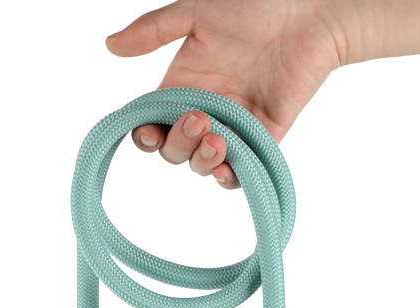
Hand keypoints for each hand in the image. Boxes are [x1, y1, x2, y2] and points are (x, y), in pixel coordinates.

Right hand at [105, 0, 349, 188]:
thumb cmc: (254, 4)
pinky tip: (225, 168)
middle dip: (178, 143)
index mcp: (183, 85)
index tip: (148, 132)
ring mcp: (233, 126)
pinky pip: (240, 171)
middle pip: (174, 151)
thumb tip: (109, 45)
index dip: (145, 136)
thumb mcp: (196, 13)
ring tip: (216, 138)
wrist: (309, 12)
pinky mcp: (263, 137)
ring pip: (202, 164)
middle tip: (198, 117)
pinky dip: (228, 177)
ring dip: (201, 160)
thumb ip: (154, 31)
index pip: (153, 124)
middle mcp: (204, 110)